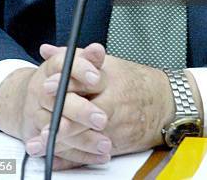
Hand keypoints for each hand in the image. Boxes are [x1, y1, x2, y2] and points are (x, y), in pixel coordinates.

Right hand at [0, 43, 111, 169]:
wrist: (27, 98)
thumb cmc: (60, 78)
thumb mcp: (75, 64)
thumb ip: (89, 58)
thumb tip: (98, 49)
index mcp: (50, 68)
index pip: (63, 65)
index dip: (80, 71)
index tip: (96, 78)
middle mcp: (39, 90)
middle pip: (58, 101)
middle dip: (81, 111)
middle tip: (102, 119)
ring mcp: (36, 115)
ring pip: (58, 129)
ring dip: (83, 139)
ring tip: (105, 144)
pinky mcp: (37, 137)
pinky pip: (58, 149)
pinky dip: (79, 155)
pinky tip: (98, 156)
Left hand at [39, 45, 202, 155]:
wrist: (166, 103)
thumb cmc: (135, 81)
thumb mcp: (109, 64)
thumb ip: (76, 57)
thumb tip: (48, 50)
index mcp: (111, 80)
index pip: (87, 80)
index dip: (66, 83)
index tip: (47, 85)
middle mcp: (114, 103)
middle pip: (86, 112)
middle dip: (63, 118)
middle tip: (43, 121)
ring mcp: (116, 126)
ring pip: (87, 136)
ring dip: (63, 140)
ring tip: (40, 142)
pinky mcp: (117, 144)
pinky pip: (91, 153)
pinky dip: (72, 157)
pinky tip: (54, 156)